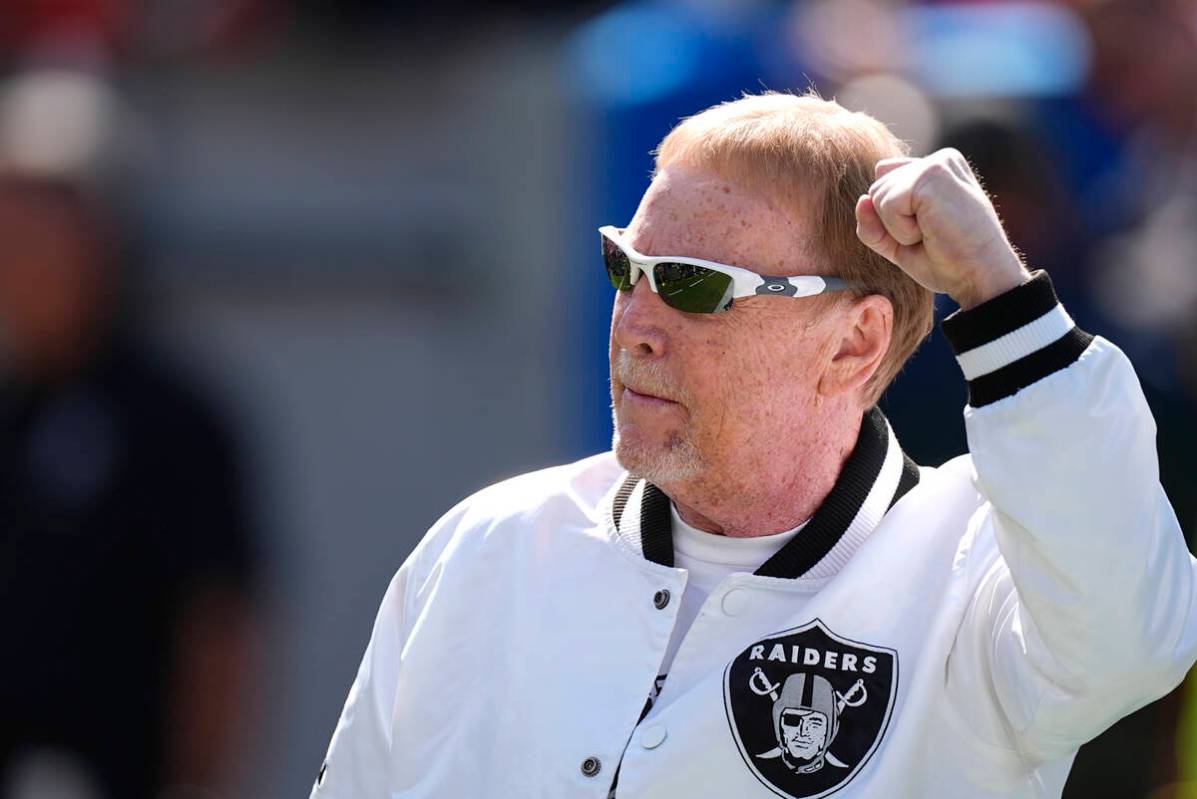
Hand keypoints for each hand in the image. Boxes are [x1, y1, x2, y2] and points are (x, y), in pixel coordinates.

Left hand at [854, 148, 1031, 309]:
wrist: (981, 277)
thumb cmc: (947, 261)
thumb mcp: (900, 242)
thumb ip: (874, 222)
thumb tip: (861, 200)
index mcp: (936, 170)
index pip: (882, 182)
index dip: (893, 219)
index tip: (928, 233)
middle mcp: (938, 160)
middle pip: (876, 190)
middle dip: (892, 225)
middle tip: (931, 237)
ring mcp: (936, 164)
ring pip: (877, 196)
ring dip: (898, 229)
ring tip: (933, 233)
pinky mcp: (932, 175)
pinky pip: (886, 206)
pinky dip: (901, 230)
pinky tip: (931, 232)